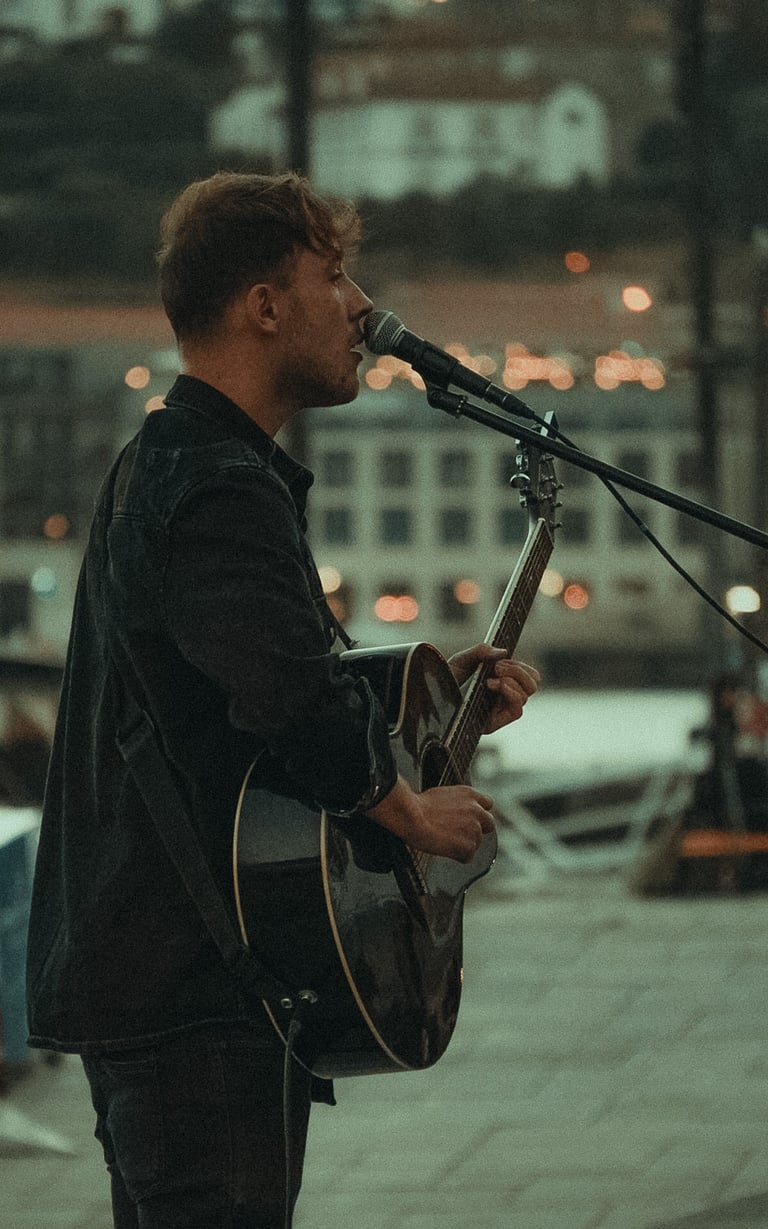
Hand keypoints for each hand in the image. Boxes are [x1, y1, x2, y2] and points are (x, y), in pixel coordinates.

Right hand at [369, 775, 494, 863]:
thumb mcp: (442, 794)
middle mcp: (477, 810)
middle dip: (477, 830)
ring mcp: (474, 829)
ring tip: (443, 841)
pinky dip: (457, 856)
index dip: (478, 814)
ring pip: (476, 842)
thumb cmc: (418, 806)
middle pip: (488, 824)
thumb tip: (456, 811)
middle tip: (459, 834)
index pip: (487, 804)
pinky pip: (467, 856)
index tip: (470, 819)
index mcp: (470, 794)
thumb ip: (458, 802)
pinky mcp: (468, 846)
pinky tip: (443, 849)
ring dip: (463, 844)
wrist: (411, 816)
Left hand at [448, 644, 538, 734]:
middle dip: (519, 671)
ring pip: (526, 695)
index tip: (501, 660)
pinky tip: (493, 685)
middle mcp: (504, 696)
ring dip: (512, 681)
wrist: (431, 697)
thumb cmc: (445, 681)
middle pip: (532, 685)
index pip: (528, 675)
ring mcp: (500, 710)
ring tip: (490, 678)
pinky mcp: (495, 723)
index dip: (521, 666)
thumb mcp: (462, 659)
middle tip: (498, 667)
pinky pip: (517, 710)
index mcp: (501, 681)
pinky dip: (510, 693)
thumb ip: (481, 651)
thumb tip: (503, 652)